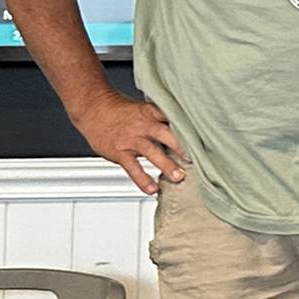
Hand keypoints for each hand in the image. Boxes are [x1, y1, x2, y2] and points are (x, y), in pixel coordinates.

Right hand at [72, 89, 186, 194]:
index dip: (189, 127)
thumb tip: (185, 128)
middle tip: (197, 159)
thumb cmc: (121, 110)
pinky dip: (143, 179)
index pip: (174, 118)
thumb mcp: (144, 109)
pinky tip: (152, 189)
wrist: (93, 108)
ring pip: (153, 153)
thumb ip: (162, 119)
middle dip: (183, 147)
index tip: (205, 137)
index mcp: (152, 112)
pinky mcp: (120, 152)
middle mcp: (144, 125)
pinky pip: (133, 168)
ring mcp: (132, 139)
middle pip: (167, 135)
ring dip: (167, 165)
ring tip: (179, 177)